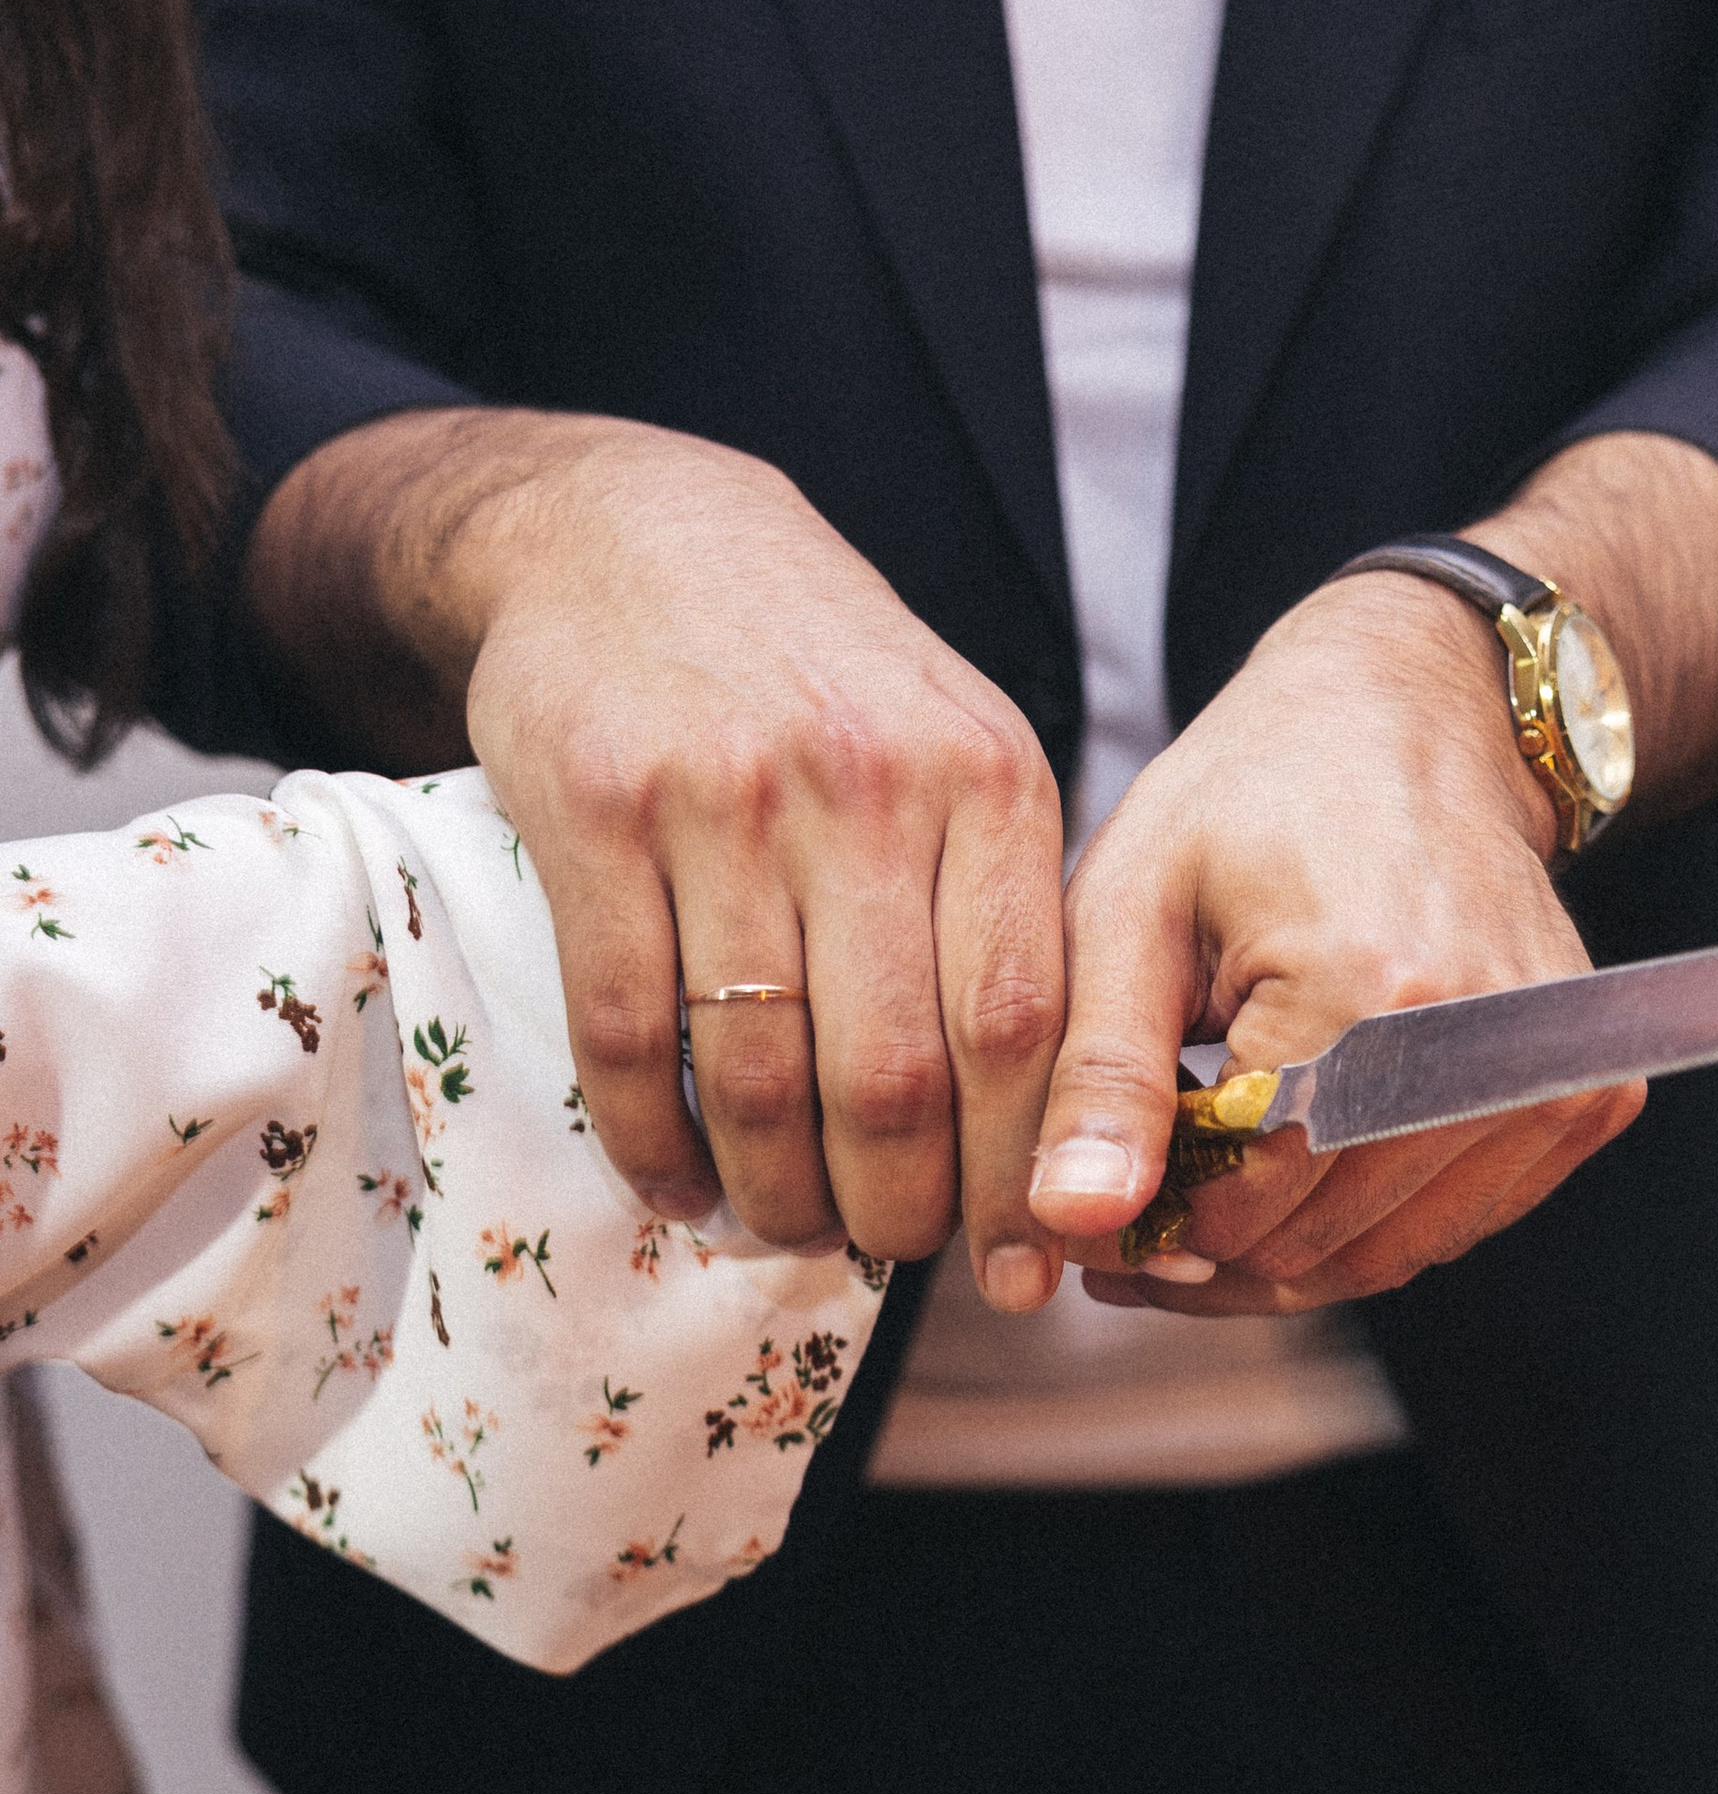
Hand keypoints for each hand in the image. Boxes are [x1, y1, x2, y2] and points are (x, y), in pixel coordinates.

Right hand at [255, 412, 1069, 1284]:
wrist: (629, 532)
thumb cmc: (820, 678)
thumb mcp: (956, 752)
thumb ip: (1001, 916)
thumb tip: (1047, 1138)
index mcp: (988, 782)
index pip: (1022, 1028)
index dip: (1017, 1173)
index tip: (1012, 1261)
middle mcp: (866, 787)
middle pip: (894, 1075)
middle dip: (893, 1205)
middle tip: (884, 1249)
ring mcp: (723, 798)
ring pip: (760, 1070)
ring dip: (773, 1189)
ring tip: (782, 1225)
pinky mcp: (595, 811)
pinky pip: (624, 1029)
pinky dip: (651, 1137)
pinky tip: (673, 1179)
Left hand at [1025, 571, 1642, 1312]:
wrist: (1409, 718)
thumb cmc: (1247, 799)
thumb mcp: (1130, 906)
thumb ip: (1098, 1073)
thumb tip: (1074, 1226)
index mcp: (1367, 993)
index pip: (1247, 1203)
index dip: (1151, 1227)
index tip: (1092, 1208)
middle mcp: (1485, 1045)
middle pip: (1314, 1244)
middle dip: (1207, 1245)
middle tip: (1133, 1201)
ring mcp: (1555, 1075)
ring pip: (1380, 1258)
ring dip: (1279, 1249)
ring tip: (1201, 1182)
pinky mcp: (1586, 1095)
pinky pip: (1447, 1229)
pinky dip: (1361, 1222)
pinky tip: (1292, 1165)